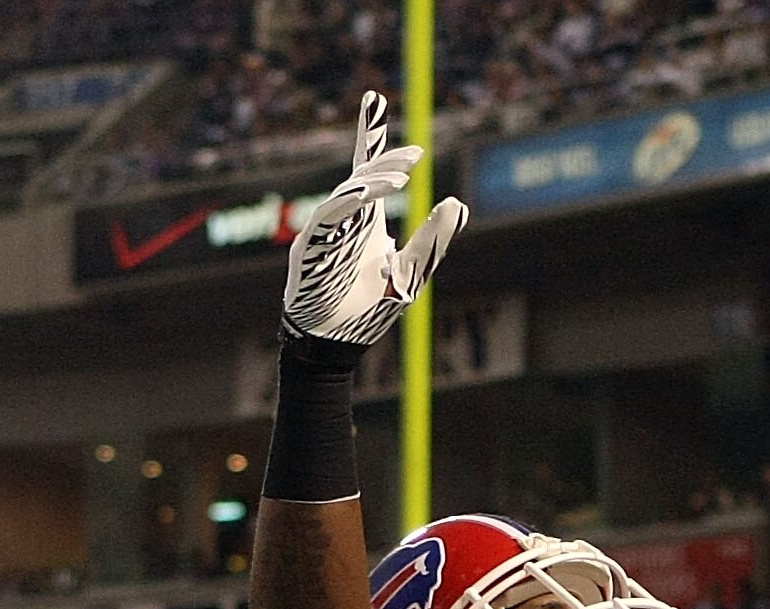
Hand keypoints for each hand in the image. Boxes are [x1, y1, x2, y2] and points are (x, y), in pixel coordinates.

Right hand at [282, 91, 468, 351]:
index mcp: (363, 220)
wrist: (337, 346)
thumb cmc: (369, 311)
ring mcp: (325, 230)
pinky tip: (370, 195)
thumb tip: (458, 202)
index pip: (365, 169)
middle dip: (380, 155)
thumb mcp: (412, 272)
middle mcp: (343, 218)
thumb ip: (432, 240)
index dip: (369, 135)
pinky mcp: (311, 246)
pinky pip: (329, 215)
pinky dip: (350, 202)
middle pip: (358, 173)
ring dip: (373, 180)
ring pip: (347, 192)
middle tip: (414, 154)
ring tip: (402, 177)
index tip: (374, 100)